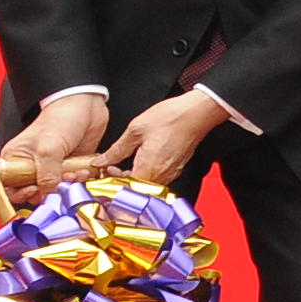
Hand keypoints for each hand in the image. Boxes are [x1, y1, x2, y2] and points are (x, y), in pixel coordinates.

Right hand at [10, 92, 108, 186]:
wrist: (86, 105)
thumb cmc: (60, 118)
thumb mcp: (49, 148)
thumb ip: (47, 175)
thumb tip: (47, 194)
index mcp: (14, 159)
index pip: (8, 187)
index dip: (19, 194)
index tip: (35, 190)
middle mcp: (30, 165)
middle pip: (33, 193)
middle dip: (49, 191)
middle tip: (60, 183)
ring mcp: (50, 167)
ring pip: (54, 190)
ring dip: (66, 187)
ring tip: (75, 174)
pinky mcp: (67, 167)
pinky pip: (70, 183)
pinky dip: (78, 181)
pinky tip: (83, 171)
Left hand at [98, 90, 224, 187]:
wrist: (198, 112)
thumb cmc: (172, 117)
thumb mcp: (136, 130)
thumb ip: (116, 150)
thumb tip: (102, 161)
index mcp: (148, 168)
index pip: (123, 187)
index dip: (111, 181)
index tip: (105, 170)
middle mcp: (161, 175)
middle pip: (135, 189)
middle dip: (121, 180)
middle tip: (112, 166)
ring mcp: (171, 173)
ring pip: (146, 184)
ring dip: (134, 177)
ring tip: (126, 162)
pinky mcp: (177, 168)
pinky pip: (158, 177)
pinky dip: (146, 172)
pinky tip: (142, 159)